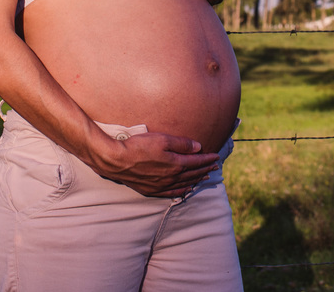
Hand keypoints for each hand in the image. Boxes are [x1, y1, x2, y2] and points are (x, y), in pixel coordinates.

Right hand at [94, 131, 218, 197]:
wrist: (116, 160)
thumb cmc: (139, 146)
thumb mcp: (162, 139)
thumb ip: (182, 144)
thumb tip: (198, 147)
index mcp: (175, 164)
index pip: (197, 162)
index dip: (207, 159)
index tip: (216, 157)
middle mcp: (171, 178)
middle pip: (192, 174)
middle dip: (205, 169)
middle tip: (215, 166)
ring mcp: (161, 186)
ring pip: (184, 184)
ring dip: (196, 180)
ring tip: (205, 177)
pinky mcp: (151, 190)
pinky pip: (171, 193)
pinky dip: (182, 191)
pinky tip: (186, 190)